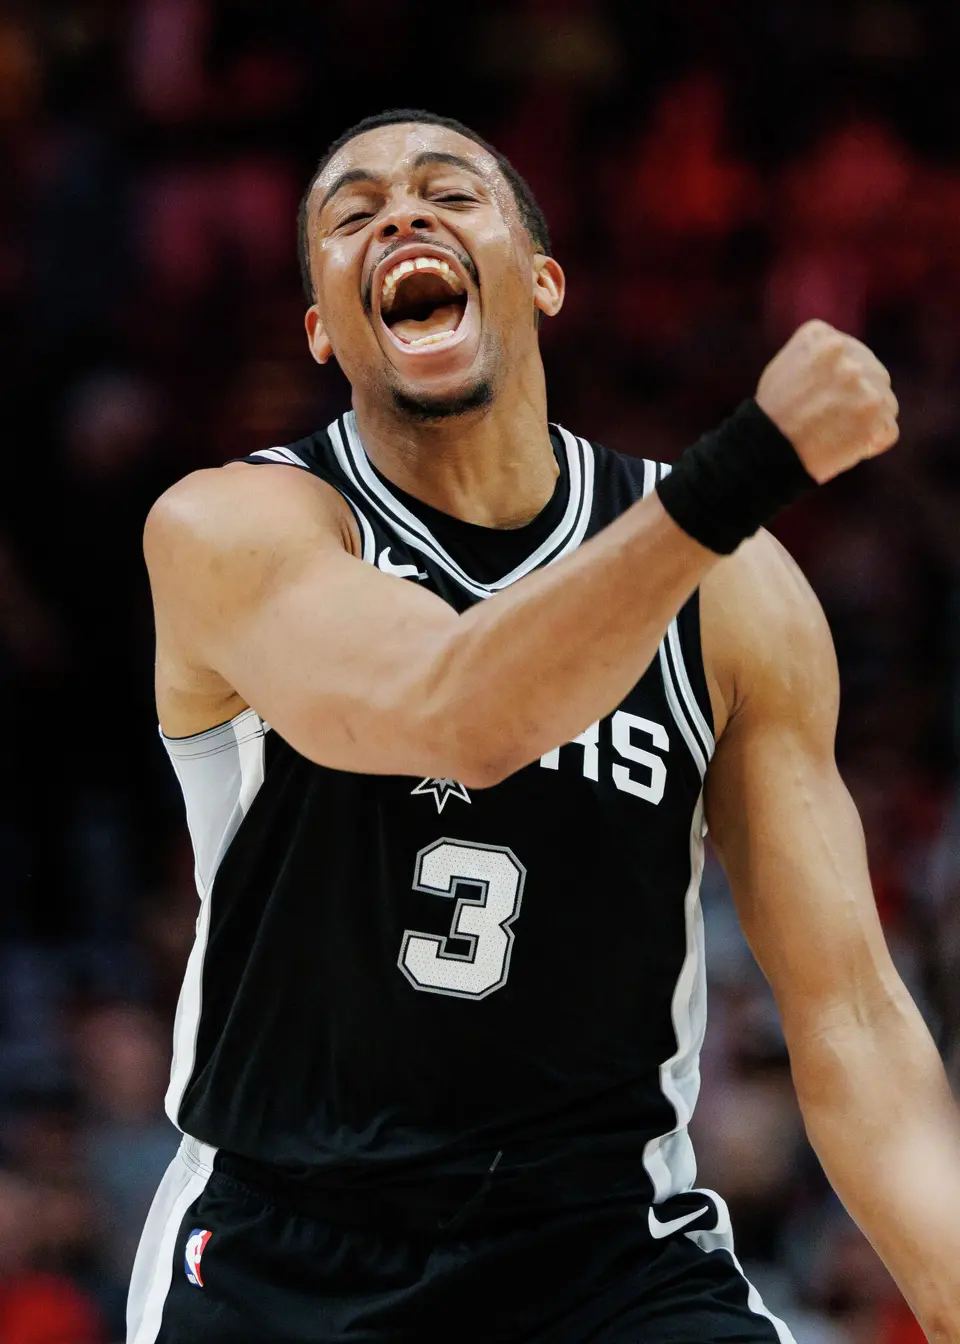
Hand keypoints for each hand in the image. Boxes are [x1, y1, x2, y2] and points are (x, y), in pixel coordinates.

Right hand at [755, 320, 898, 483]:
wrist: (764, 450)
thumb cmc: (772, 414)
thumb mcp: (788, 365)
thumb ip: (819, 354)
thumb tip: (848, 355)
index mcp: (823, 337)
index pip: (853, 355)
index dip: (841, 381)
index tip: (820, 398)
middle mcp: (845, 355)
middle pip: (875, 376)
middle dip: (860, 399)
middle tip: (829, 420)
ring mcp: (862, 384)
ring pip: (885, 403)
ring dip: (868, 422)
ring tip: (836, 434)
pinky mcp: (873, 415)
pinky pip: (888, 431)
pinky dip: (873, 443)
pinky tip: (848, 446)